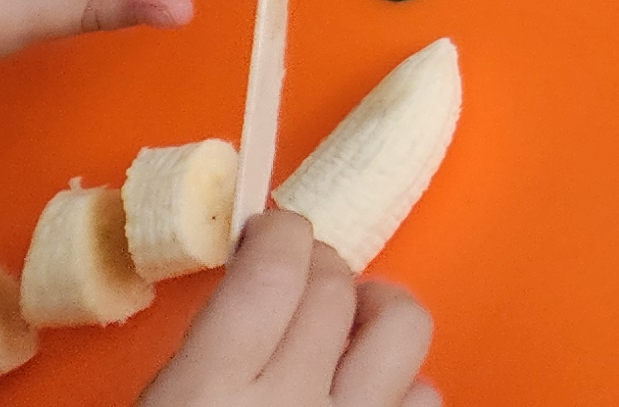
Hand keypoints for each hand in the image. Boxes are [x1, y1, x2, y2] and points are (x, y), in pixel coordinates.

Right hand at [137, 212, 434, 406]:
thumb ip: (195, 359)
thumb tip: (242, 288)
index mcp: (206, 396)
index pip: (270, 275)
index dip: (279, 234)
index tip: (269, 228)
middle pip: (334, 290)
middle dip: (320, 263)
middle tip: (303, 271)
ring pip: (405, 330)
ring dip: (379, 310)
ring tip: (350, 324)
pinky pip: (424, 394)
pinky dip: (403, 379)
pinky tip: (367, 388)